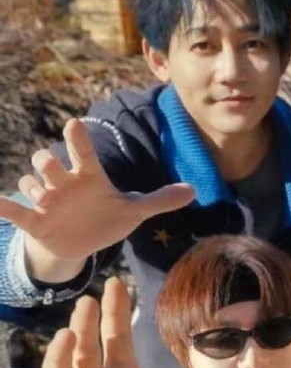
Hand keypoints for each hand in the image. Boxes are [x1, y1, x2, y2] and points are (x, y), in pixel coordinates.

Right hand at [0, 119, 194, 282]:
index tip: (74, 124)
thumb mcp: (134, 211)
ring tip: (44, 198)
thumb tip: (193, 191)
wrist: (80, 243)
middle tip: (53, 165)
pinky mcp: (35, 221)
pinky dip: (3, 206)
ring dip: (34, 188)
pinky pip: (15, 212)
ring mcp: (47, 201)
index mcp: (90, 178)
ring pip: (32, 184)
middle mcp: (65, 184)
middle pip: (49, 163)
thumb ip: (160, 200)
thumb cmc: (105, 219)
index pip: (85, 155)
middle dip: (47, 161)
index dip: (79, 140)